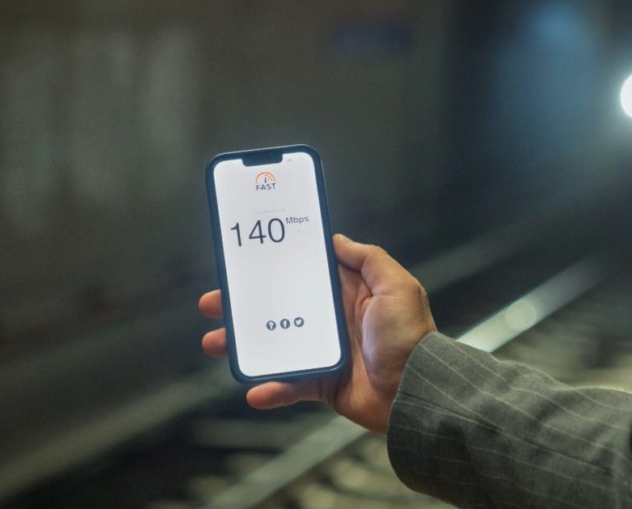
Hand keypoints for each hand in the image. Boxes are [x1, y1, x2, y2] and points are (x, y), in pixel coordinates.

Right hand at [199, 234, 436, 433]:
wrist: (417, 392)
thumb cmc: (411, 338)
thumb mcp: (398, 287)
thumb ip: (369, 259)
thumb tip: (337, 239)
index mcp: (348, 293)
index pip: (304, 273)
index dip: (275, 266)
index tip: (244, 260)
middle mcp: (333, 319)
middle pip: (279, 307)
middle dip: (244, 305)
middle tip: (214, 302)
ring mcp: (325, 351)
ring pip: (274, 344)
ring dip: (244, 345)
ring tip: (216, 343)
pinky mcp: (323, 383)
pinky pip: (290, 384)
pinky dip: (270, 388)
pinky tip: (255, 389)